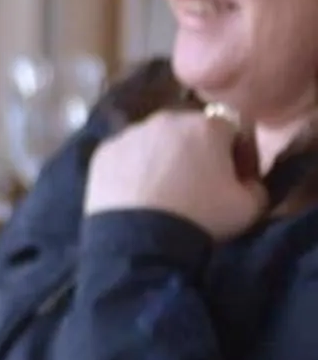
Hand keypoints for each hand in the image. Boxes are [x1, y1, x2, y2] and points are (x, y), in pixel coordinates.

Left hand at [84, 107, 268, 239]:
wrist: (141, 240)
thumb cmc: (202, 217)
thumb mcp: (251, 206)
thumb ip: (256, 184)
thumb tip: (246, 180)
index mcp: (207, 125)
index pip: (234, 130)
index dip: (241, 155)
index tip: (239, 179)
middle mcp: (166, 119)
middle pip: (192, 131)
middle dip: (201, 152)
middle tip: (202, 185)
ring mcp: (129, 133)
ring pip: (156, 140)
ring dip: (166, 157)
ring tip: (167, 191)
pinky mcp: (103, 151)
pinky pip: (128, 155)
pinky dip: (135, 168)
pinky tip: (139, 193)